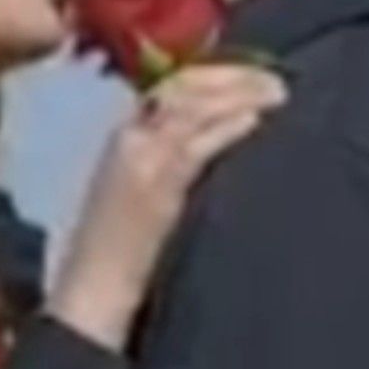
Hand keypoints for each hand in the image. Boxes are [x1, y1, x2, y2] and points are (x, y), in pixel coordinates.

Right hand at [49, 63, 285, 349]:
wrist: (92, 295)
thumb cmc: (124, 251)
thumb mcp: (146, 190)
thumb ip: (178, 157)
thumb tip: (231, 129)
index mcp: (126, 134)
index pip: (174, 85)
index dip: (219, 74)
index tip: (258, 74)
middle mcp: (129, 137)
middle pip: (186, 87)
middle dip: (235, 77)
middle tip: (276, 81)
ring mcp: (138, 158)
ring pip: (192, 108)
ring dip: (238, 95)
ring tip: (276, 95)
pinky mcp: (150, 186)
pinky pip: (193, 147)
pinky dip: (224, 128)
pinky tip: (253, 122)